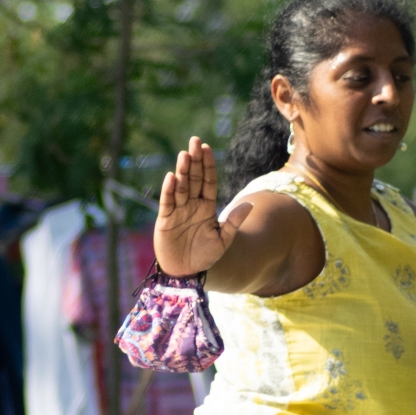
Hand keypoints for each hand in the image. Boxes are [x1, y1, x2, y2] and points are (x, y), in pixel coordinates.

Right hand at [154, 136, 253, 276]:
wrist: (186, 273)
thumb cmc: (205, 256)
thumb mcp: (223, 240)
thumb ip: (234, 221)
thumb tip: (250, 204)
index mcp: (206, 206)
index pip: (208, 181)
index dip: (208, 165)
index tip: (207, 148)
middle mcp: (192, 205)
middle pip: (194, 178)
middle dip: (195, 160)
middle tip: (194, 141)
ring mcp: (178, 211)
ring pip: (180, 187)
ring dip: (182, 171)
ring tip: (184, 155)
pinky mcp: (165, 220)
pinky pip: (167, 202)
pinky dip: (169, 190)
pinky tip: (171, 177)